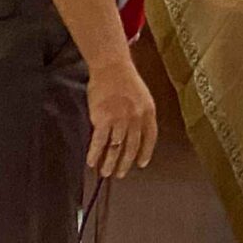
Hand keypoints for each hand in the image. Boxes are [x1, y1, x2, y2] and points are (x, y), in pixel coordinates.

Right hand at [87, 62, 158, 179]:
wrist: (111, 68)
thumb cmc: (125, 81)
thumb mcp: (142, 97)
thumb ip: (140, 115)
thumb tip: (134, 135)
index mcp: (149, 112)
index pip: (150, 138)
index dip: (146, 152)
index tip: (141, 164)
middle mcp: (136, 118)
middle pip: (132, 147)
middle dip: (125, 163)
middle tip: (120, 174)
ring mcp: (120, 119)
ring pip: (115, 148)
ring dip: (109, 163)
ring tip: (105, 172)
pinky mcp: (102, 119)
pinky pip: (99, 142)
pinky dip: (95, 154)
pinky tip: (91, 162)